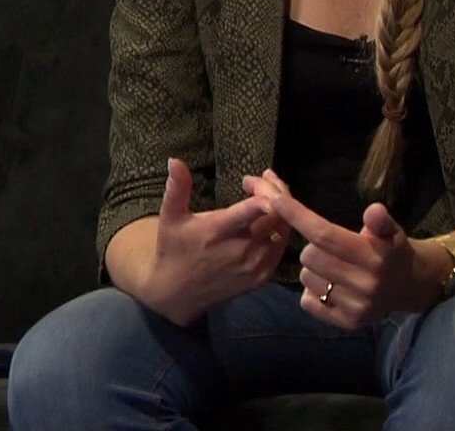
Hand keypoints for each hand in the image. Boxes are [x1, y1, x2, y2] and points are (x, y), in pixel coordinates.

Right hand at [145, 158, 288, 325]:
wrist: (176, 294)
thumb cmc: (173, 249)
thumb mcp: (171, 217)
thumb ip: (177, 188)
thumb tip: (175, 160)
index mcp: (220, 231)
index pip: (257, 208)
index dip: (266, 190)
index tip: (250, 180)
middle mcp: (242, 249)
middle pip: (276, 214)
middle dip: (274, 191)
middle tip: (262, 180)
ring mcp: (254, 265)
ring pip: (283, 229)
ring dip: (281, 208)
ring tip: (268, 194)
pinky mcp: (261, 277)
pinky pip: (281, 247)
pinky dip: (280, 228)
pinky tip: (269, 217)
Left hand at [266, 190, 430, 327]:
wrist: (409, 286)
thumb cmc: (392, 251)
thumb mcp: (392, 231)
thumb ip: (381, 221)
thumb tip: (374, 210)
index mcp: (374, 256)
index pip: (326, 235)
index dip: (298, 217)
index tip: (276, 201)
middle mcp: (365, 283)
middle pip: (310, 256)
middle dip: (314, 247)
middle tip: (331, 248)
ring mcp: (355, 305)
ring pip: (306, 278)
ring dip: (313, 269)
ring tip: (334, 267)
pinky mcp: (347, 323)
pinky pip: (308, 302)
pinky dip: (313, 291)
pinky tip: (331, 286)